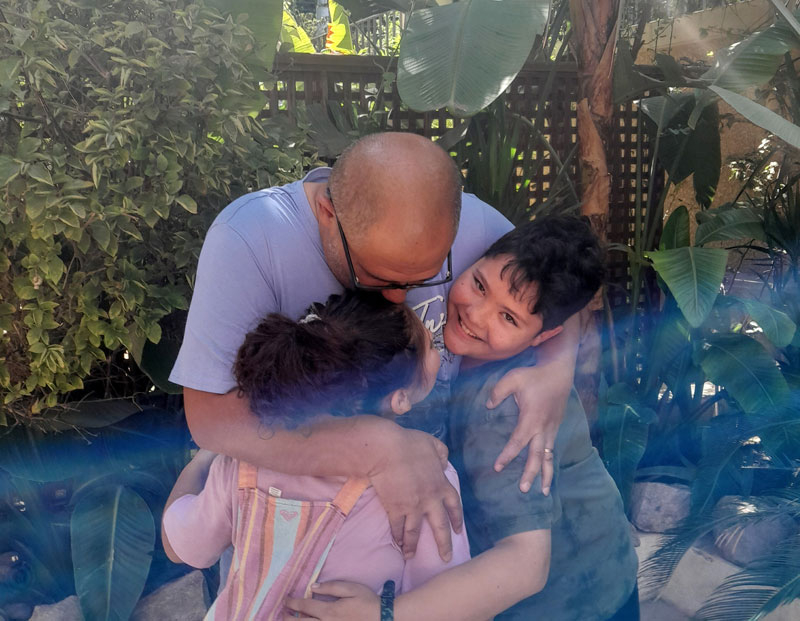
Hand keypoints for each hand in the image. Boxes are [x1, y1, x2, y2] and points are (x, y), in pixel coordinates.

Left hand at [284, 581, 378, 619]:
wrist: (382, 619)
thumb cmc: (367, 601)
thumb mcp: (351, 588)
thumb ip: (331, 587)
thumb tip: (313, 587)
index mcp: (329, 611)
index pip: (305, 607)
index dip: (292, 603)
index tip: (286, 599)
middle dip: (289, 618)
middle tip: (282, 613)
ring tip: (289, 620)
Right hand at [369, 428, 462, 561]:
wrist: (386, 450)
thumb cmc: (409, 444)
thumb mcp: (432, 444)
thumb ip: (441, 453)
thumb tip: (444, 463)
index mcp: (441, 484)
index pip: (453, 505)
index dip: (457, 518)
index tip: (458, 530)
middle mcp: (430, 500)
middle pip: (440, 526)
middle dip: (443, 543)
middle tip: (446, 558)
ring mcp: (412, 506)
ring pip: (415, 532)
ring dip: (413, 545)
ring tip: (410, 557)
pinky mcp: (395, 509)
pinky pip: (397, 527)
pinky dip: (397, 536)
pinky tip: (396, 542)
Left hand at [487, 365, 568, 494]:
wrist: (559, 372)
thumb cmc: (534, 375)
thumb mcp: (513, 379)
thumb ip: (498, 392)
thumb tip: (488, 406)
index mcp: (531, 419)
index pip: (518, 442)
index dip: (507, 455)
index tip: (497, 467)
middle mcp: (543, 428)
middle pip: (537, 456)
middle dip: (531, 473)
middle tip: (523, 489)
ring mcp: (552, 429)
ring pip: (548, 456)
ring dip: (546, 474)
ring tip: (544, 491)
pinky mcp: (556, 427)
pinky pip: (552, 449)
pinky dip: (550, 462)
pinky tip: (547, 473)